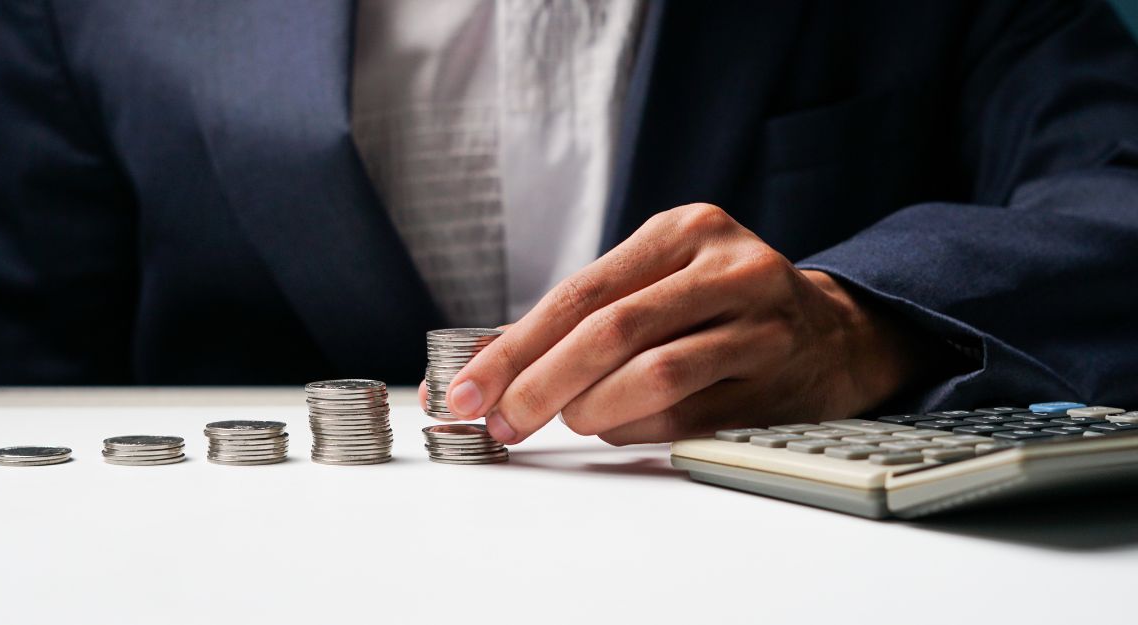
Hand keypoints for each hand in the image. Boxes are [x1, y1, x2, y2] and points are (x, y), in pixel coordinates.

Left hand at [425, 203, 922, 444]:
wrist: (833, 333)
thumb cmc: (720, 306)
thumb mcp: (661, 280)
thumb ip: (586, 313)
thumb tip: (488, 364)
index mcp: (684, 229)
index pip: (581, 290)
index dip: (516, 345)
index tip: (470, 387)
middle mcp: (727, 266)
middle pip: (612, 330)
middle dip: (541, 384)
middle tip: (505, 420)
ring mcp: (760, 322)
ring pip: (654, 374)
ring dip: (591, 409)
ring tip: (568, 420)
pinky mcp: (776, 379)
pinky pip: (686, 416)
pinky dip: (635, 429)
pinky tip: (616, 427)